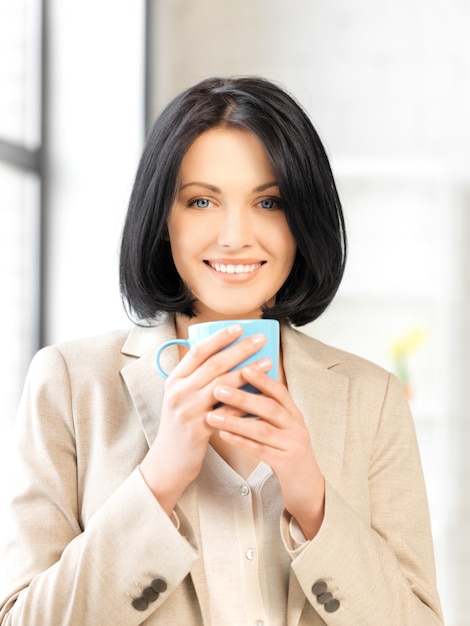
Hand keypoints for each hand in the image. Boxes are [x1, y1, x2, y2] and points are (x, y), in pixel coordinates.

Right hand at [140, 325, 270, 514]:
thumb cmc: (180, 425)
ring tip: (268, 362)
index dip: (220, 337)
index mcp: (174, 379)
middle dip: (240, 349)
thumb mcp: (180, 397)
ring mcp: (187, 410)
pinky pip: (228, 412)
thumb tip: (227, 357)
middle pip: (214, 364)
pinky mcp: (198, 429)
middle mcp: (178, 391)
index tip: (239, 327)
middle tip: (260, 339)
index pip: (198, 351)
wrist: (167, 462)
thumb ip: (196, 378)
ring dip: (248, 372)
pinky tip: (263, 395)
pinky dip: (246, 402)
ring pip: (223, 385)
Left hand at [206, 364, 324, 539]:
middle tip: (218, 388)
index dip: (262, 379)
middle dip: (242, 396)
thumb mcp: (282, 429)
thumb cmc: (288, 453)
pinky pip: (261, 450)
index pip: (279, 391)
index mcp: (294, 414)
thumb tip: (240, 388)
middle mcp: (296, 427)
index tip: (243, 366)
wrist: (308, 488)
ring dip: (236, 420)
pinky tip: (224, 435)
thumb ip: (267, 411)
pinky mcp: (287, 465)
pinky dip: (241, 441)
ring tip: (213, 414)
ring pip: (262, 429)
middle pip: (269, 407)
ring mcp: (293, 445)